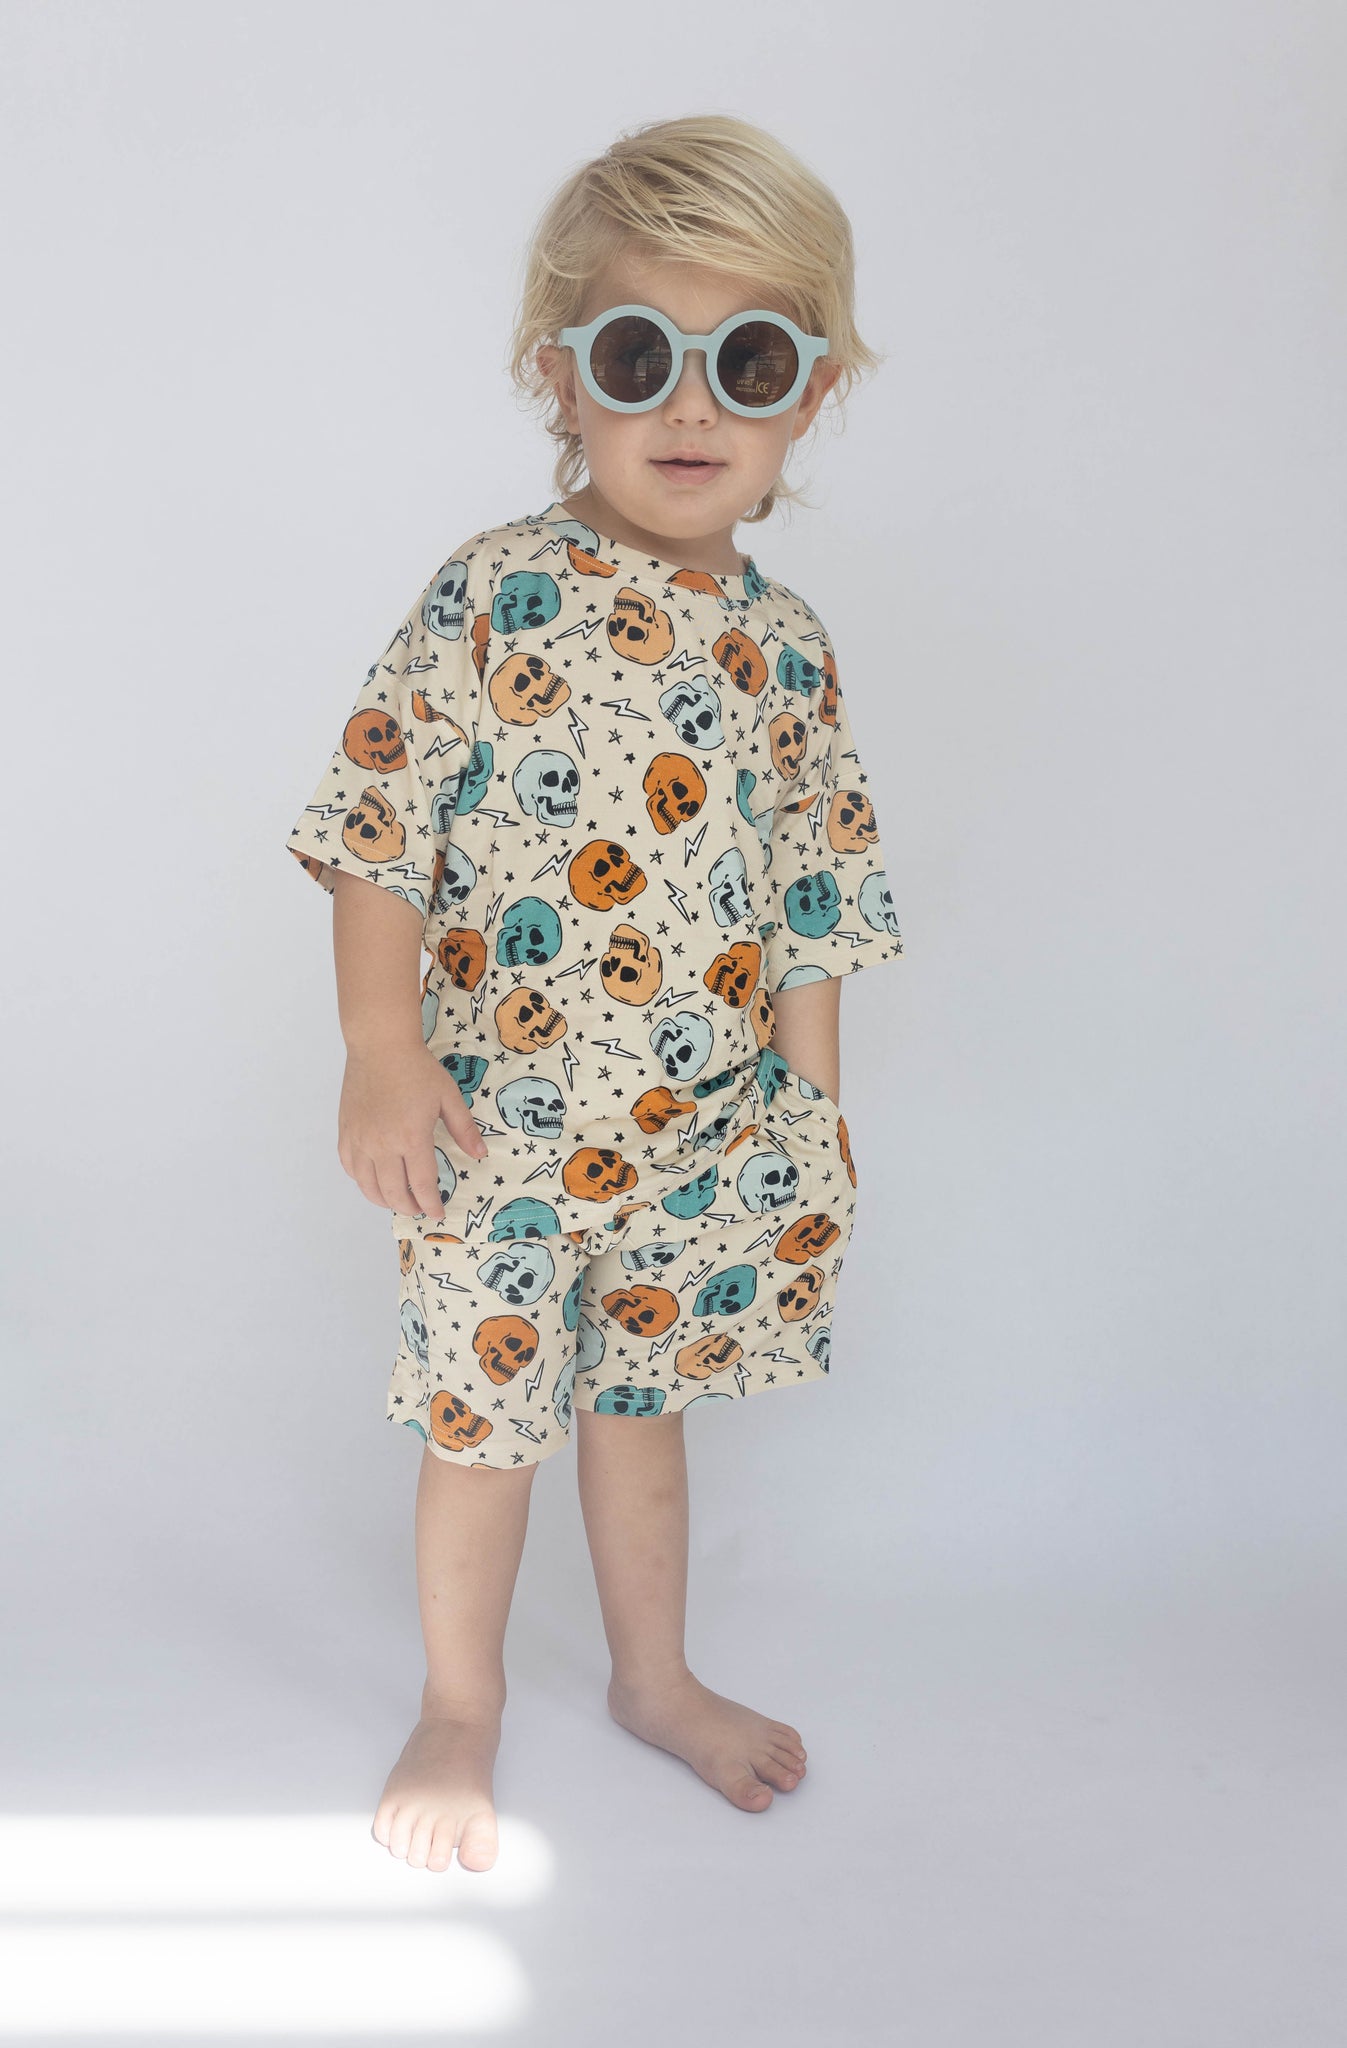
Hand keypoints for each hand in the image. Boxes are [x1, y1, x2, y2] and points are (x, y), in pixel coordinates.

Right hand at [337, 1042, 487, 1218]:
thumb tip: (480, 1155)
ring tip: (398, 1200)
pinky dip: (362, 1181)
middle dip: (409, 1207)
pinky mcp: (346, 1133)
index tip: (436, 1213)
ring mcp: (360, 1141)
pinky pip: (350, 1168)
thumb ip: (464, 1129)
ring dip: (384, 1199)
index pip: (422, 1185)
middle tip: (419, 1208)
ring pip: (368, 1186)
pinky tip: (374, 1180)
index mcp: (411, 1138)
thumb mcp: (448, 1097)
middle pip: (394, 1192)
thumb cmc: (417, 1069)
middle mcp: (382, 1145)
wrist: (379, 1046)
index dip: (431, 1204)